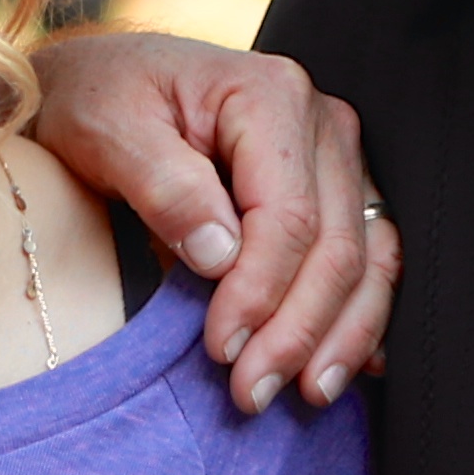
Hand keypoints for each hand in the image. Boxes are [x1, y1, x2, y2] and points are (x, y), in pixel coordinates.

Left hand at [29, 28, 397, 413]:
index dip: (261, 293)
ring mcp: (339, 159)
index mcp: (272, 96)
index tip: (222, 349)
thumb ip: (164, 186)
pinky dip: (360, 317)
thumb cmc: (101, 99)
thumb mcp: (107, 128)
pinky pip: (371, 260)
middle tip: (253, 392)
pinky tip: (343, 365)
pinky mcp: (338, 192)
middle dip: (299, 331)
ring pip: (370, 259)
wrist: (104, 81)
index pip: (289, 217)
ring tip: (306, 393)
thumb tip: (220, 255)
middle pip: (338, 246)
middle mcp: (323, 125)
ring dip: (341, 336)